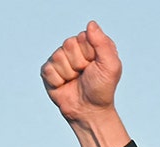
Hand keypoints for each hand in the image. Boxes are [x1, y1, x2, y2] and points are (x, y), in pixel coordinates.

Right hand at [40, 21, 129, 146]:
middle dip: (78, 63)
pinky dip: (58, 81)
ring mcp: (59, 59)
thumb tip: (90, 24)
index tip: (95, 65)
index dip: (89, 53)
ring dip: (69, 73)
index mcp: (89, 43)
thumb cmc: (102, 88)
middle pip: (68, 45)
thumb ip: (103, 43)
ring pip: (58, 57)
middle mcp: (73, 48)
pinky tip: (64, 85)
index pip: (82, 37)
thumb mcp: (110, 65)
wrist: (89, 110)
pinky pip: (49, 70)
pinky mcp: (48, 72)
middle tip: (85, 74)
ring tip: (75, 80)